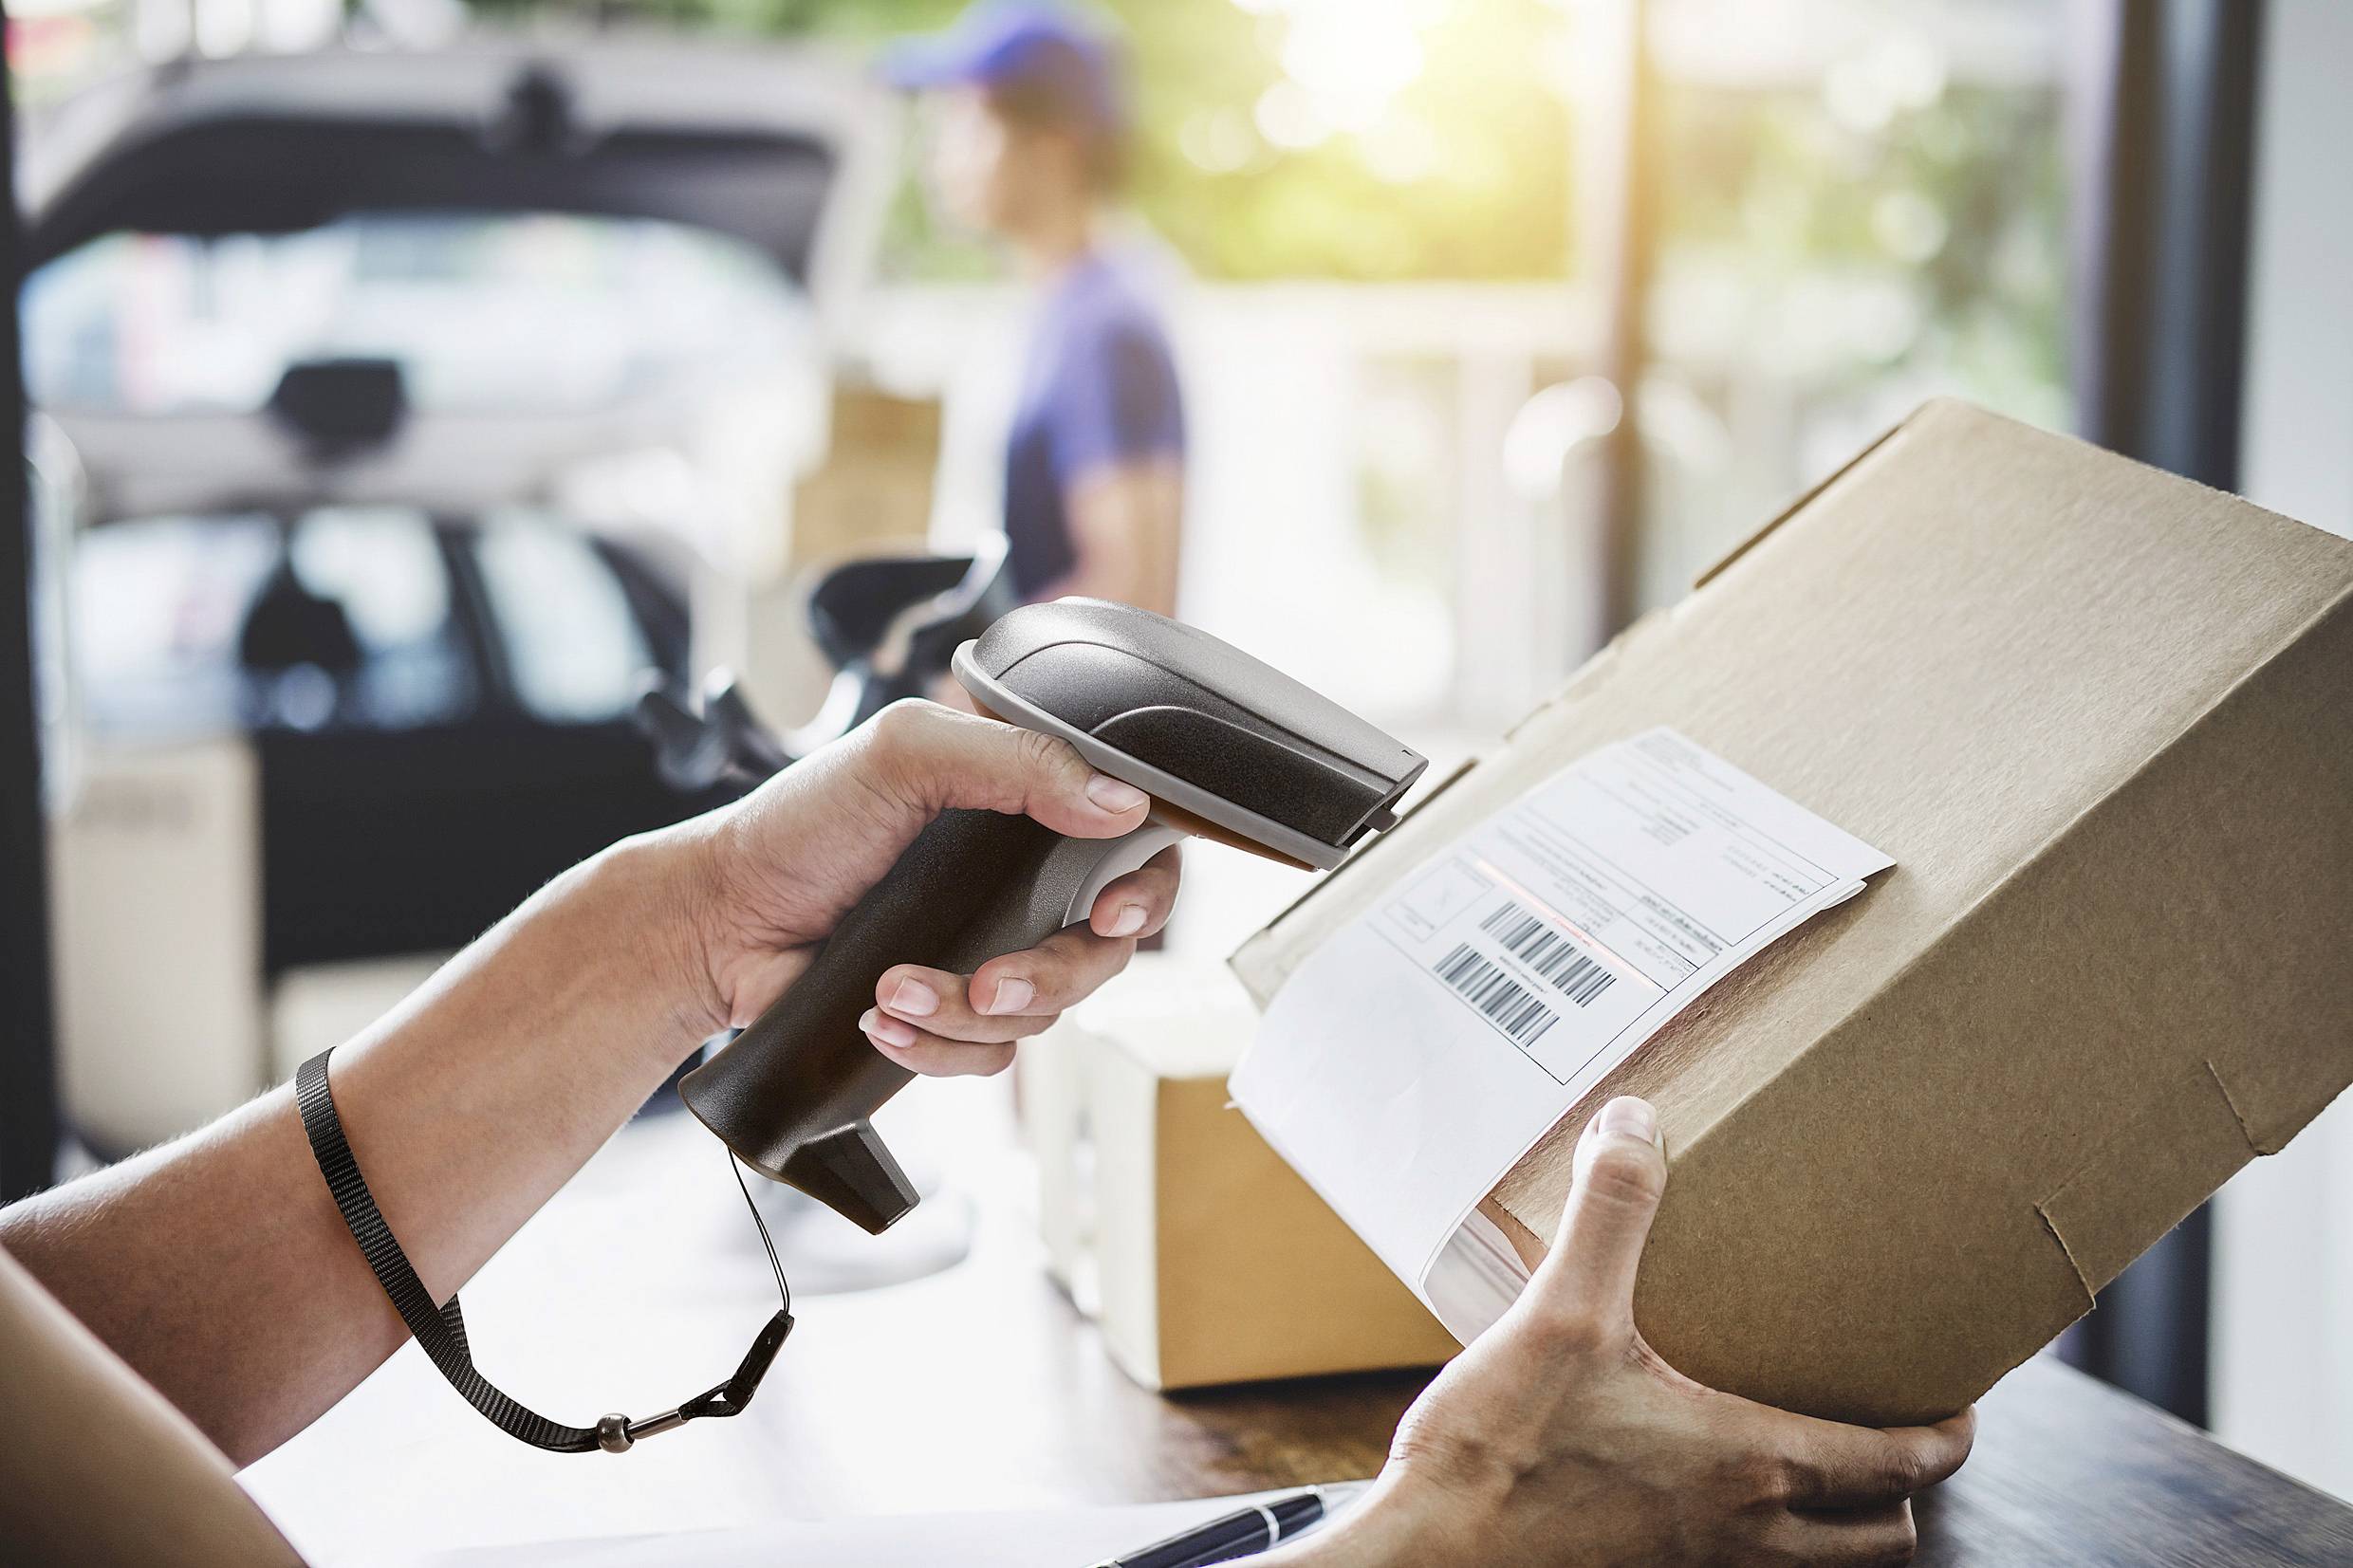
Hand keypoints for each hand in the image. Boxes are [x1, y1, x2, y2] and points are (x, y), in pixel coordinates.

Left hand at [674, 700, 1180, 1073]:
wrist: (720, 920)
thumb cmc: (802, 823)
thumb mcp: (906, 753)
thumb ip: (1019, 760)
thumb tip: (1120, 802)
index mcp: (1027, 810)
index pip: (1136, 849)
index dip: (1146, 890)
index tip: (1112, 913)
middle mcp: (1024, 887)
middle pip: (1105, 953)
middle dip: (1053, 976)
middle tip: (992, 981)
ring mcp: (991, 954)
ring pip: (1045, 1015)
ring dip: (968, 1012)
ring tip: (894, 990)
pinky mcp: (952, 1018)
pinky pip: (990, 1057)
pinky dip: (938, 1046)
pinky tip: (882, 1019)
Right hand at [1279, 1097, 1972, 1567]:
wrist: (1431, 1560)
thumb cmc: (1502, 1457)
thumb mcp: (1560, 1315)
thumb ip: (1610, 1215)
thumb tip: (1636, 1124)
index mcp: (1750, 1467)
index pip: (1899, 1467)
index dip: (1947, 1437)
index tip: (1961, 1405)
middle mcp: (1744, 1537)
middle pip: (1885, 1540)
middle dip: (1906, 1492)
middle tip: (1893, 1434)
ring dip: (1840, 1525)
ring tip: (1814, 1461)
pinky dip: (1762, 1542)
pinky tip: (1703, 1488)